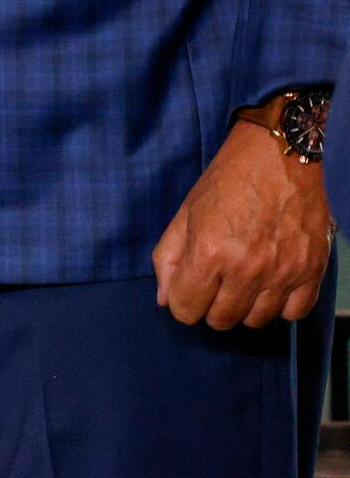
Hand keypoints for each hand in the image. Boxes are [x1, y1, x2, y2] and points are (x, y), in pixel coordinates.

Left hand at [152, 122, 332, 329]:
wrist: (277, 156)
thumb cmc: (226, 181)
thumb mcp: (185, 213)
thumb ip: (168, 258)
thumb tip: (165, 299)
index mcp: (209, 253)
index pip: (186, 309)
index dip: (181, 302)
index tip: (187, 290)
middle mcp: (247, 269)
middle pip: (221, 319)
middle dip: (210, 307)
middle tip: (214, 285)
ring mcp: (284, 272)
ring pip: (257, 320)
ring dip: (244, 308)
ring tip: (241, 283)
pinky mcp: (312, 270)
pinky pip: (294, 313)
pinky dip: (280, 306)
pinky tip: (271, 286)